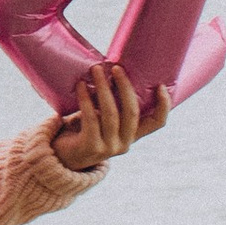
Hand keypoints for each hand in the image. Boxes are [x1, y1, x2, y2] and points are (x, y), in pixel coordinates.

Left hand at [51, 64, 167, 173]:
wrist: (61, 156)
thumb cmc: (83, 129)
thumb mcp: (103, 118)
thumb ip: (112, 104)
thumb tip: (112, 70)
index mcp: (132, 135)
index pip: (157, 123)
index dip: (164, 105)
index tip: (161, 85)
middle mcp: (125, 143)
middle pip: (132, 112)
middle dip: (125, 87)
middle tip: (116, 67)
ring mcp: (109, 147)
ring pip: (111, 113)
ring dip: (104, 88)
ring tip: (96, 70)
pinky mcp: (91, 147)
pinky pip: (91, 119)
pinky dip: (86, 99)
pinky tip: (81, 86)